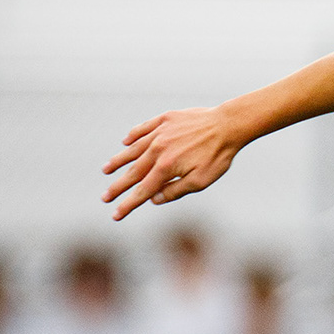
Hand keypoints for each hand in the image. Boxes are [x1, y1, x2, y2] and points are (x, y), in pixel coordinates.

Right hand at [102, 106, 240, 219]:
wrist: (228, 124)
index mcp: (166, 167)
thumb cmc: (218, 155)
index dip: (128, 204)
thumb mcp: (202, 180)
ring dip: (119, 161)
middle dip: (118, 187)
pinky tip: (125, 142)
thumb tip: (154, 199)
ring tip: (106, 169)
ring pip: (133, 149)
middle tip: (104, 197)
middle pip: (133, 172)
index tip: (115, 215)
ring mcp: (160, 132)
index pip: (143, 191)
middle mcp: (157, 149)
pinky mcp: (165, 119)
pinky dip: (133, 136)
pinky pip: (144, 128)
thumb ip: (176, 190)